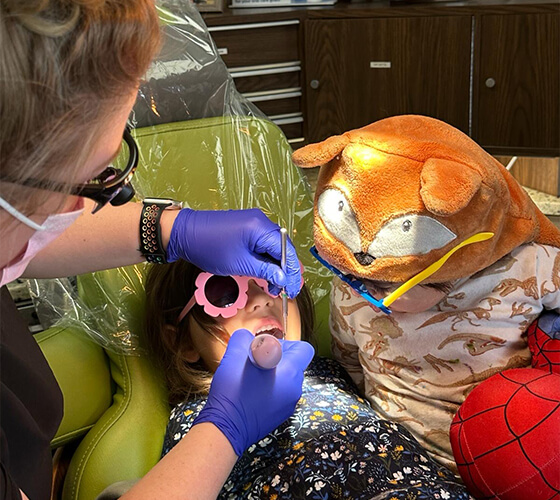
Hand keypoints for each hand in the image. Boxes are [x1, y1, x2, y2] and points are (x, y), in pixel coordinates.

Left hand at [167, 208, 301, 296]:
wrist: (184, 233)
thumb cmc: (208, 247)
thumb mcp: (240, 264)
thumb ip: (265, 271)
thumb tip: (282, 278)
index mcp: (260, 228)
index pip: (287, 251)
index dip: (292, 272)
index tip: (292, 288)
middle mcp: (260, 221)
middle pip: (283, 248)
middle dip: (286, 271)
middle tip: (286, 290)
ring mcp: (253, 222)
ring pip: (273, 247)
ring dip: (275, 267)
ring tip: (273, 286)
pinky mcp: (246, 227)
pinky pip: (262, 244)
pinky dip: (265, 259)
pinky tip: (265, 273)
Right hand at [192, 329, 314, 455]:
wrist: (225, 429)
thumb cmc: (233, 390)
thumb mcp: (234, 354)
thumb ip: (245, 339)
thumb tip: (249, 339)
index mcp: (291, 372)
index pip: (305, 349)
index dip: (287, 343)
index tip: (268, 347)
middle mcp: (295, 389)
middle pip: (294, 364)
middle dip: (276, 358)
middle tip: (254, 360)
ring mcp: (288, 405)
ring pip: (286, 380)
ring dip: (271, 374)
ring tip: (250, 376)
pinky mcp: (279, 416)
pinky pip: (279, 394)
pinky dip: (268, 388)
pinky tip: (250, 391)